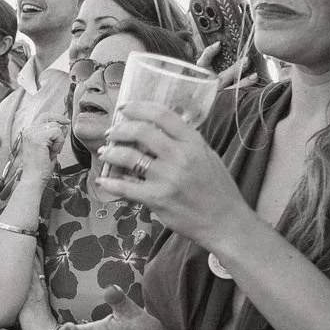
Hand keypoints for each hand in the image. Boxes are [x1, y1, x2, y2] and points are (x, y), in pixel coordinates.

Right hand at [14, 111, 68, 175]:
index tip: (67, 122)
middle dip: (58, 133)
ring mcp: (32, 133)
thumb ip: (56, 136)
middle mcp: (28, 130)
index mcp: (29, 132)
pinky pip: (57, 133)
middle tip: (55, 149)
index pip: (44, 116)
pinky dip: (59, 143)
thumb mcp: (50, 148)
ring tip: (52, 152)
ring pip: (55, 126)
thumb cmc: (40, 168)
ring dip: (59, 140)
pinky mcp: (38, 138)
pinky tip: (53, 152)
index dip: (57, 117)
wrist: (34, 179)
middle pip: (51, 119)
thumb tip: (64, 126)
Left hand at [92, 100, 245, 249]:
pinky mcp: (158, 199)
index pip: (162, 114)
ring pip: (128, 157)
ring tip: (105, 153)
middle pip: (141, 131)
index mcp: (194, 142)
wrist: (226, 222)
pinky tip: (103, 180)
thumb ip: (186, 141)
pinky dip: (110, 182)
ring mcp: (168, 178)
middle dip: (119, 130)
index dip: (138, 107)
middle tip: (110, 134)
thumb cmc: (218, 189)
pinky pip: (126, 187)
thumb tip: (160, 127)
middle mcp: (181, 156)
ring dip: (111, 153)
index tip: (125, 108)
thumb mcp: (208, 156)